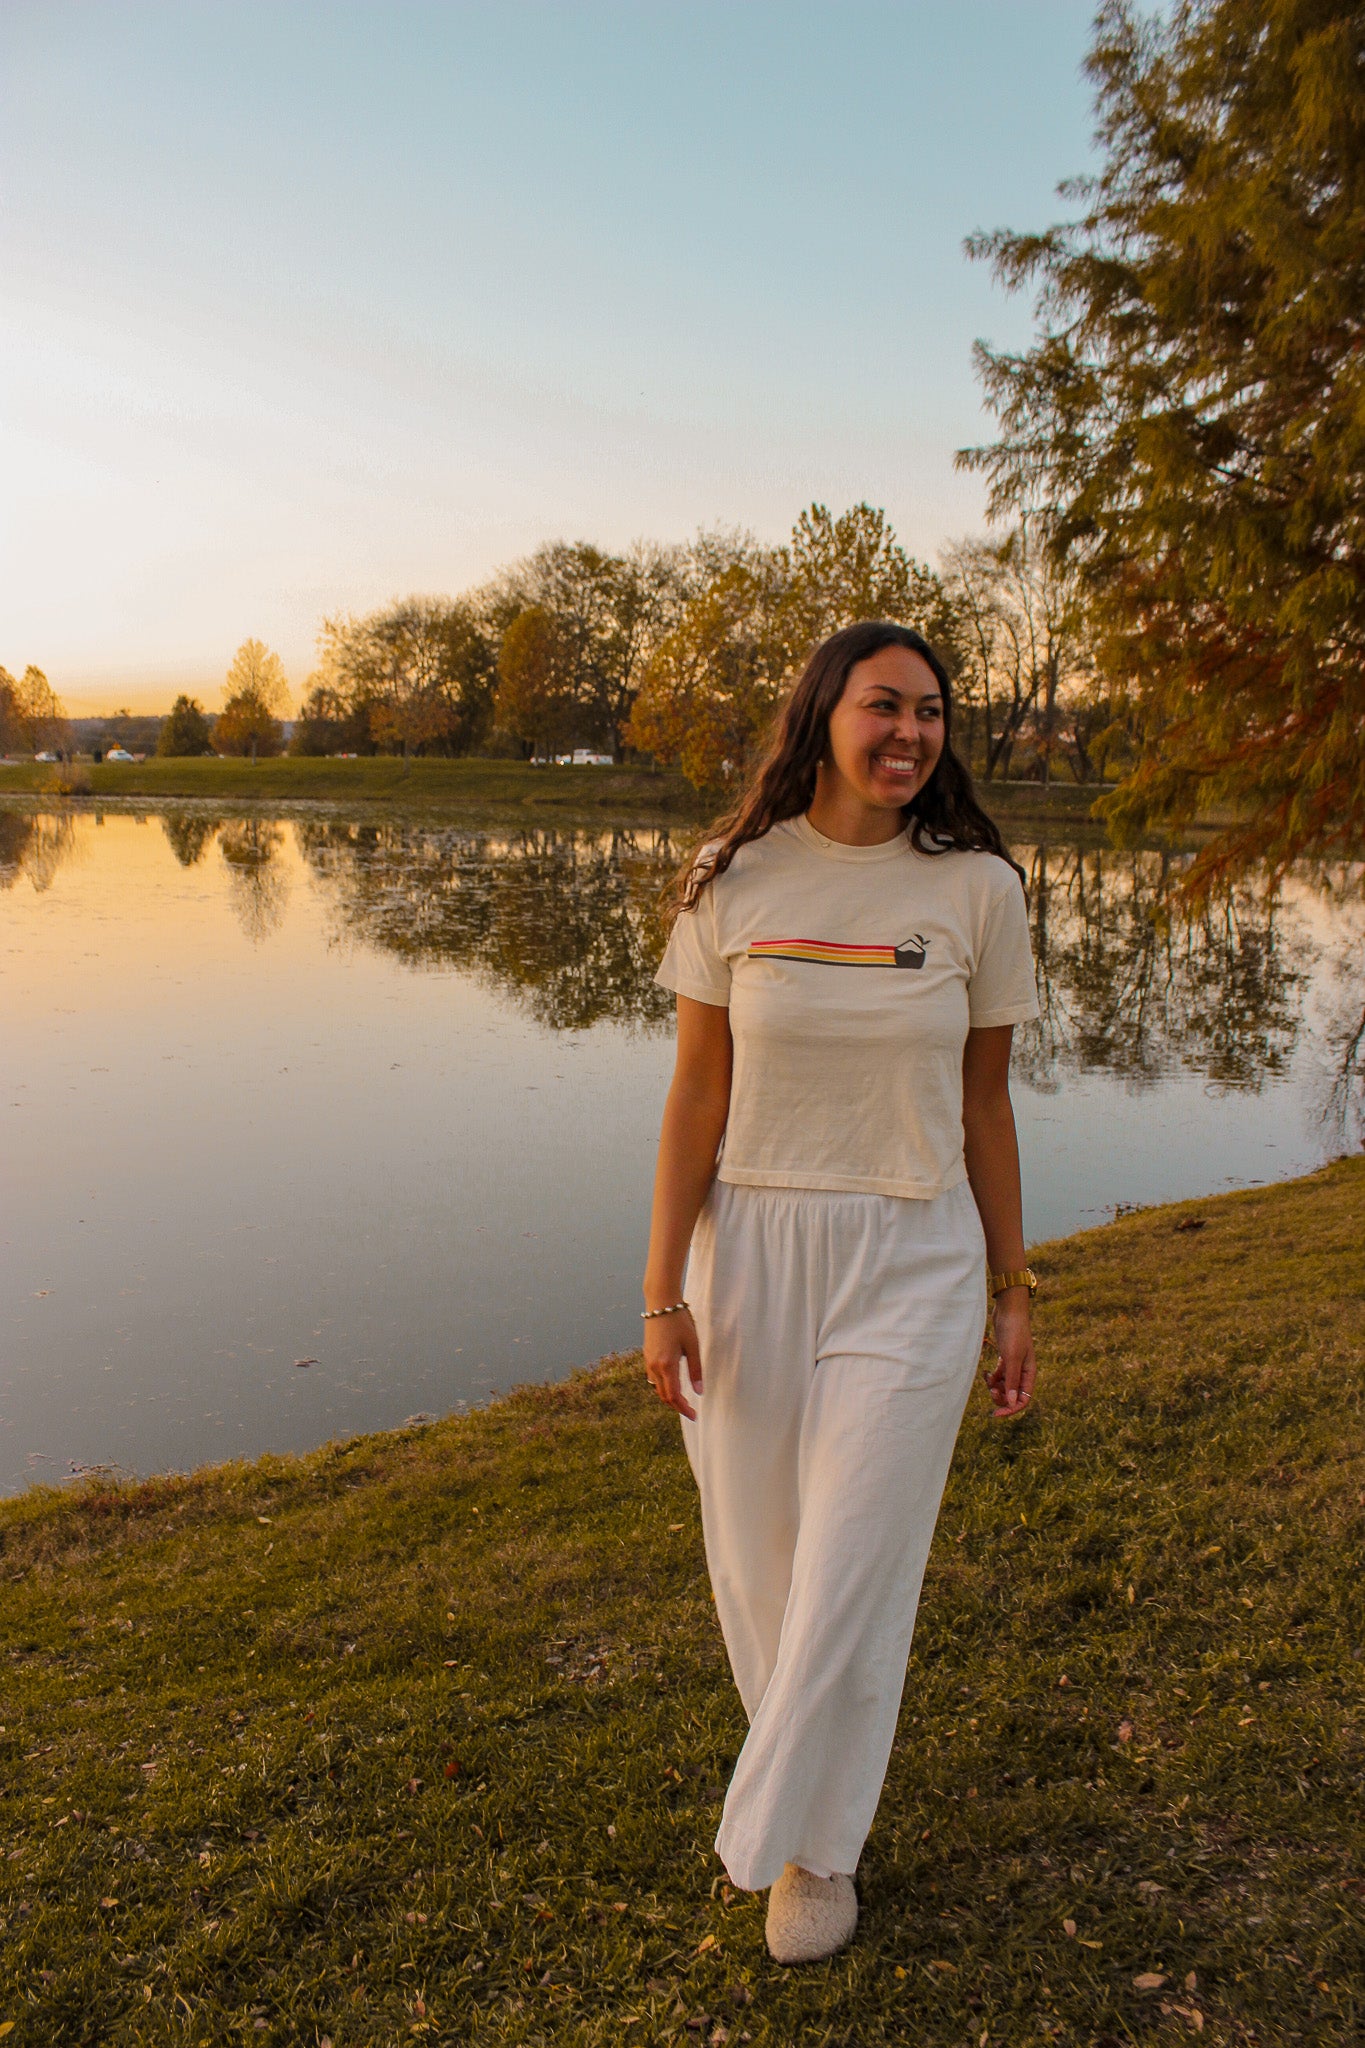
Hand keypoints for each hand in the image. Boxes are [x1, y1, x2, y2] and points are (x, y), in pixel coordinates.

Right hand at [643, 1306, 702, 1420]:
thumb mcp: (692, 1345)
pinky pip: (653, 1377)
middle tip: (691, 1411)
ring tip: (683, 1399)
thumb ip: (695, 1370)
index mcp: (666, 1365)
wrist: (660, 1303)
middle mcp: (654, 1366)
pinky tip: (673, 1382)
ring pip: (657, 1387)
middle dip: (677, 1406)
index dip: (684, 1409)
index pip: (673, 1396)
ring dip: (669, 1396)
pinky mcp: (647, 1354)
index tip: (694, 1416)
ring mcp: (648, 1360)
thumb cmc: (679, 1321)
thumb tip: (699, 1392)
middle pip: (663, 1395)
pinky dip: (663, 1385)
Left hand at [985, 1290, 1035, 1420]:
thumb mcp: (1012, 1357)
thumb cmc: (1013, 1332)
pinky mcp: (1004, 1357)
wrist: (1008, 1310)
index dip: (1011, 1408)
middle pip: (1013, 1395)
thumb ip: (1012, 1380)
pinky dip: (992, 1377)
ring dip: (995, 1387)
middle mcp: (1023, 1371)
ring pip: (1005, 1386)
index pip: (1023, 1400)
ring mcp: (1013, 1364)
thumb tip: (1012, 1403)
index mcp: (1029, 1373)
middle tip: (990, 1391)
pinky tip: (985, 1373)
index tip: (996, 1413)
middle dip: (1001, 1397)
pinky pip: (999, 1375)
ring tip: (987, 1380)